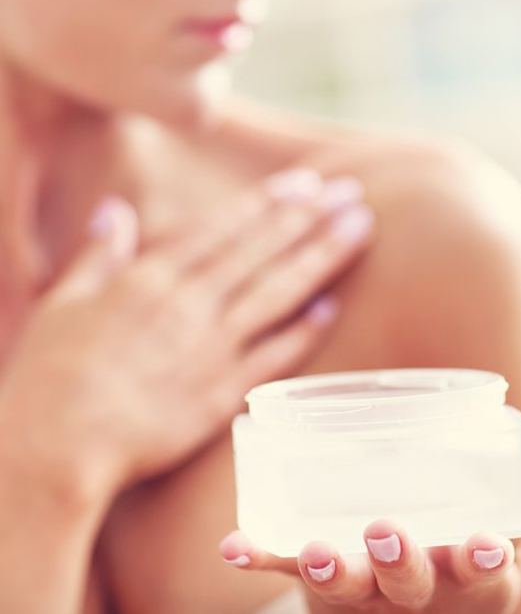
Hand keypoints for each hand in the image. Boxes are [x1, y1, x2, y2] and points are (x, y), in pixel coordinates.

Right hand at [0, 168, 373, 495]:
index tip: (305, 181)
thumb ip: (97, 256)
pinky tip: (333, 307)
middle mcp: (188, 306)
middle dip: (310, 217)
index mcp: (150, 280)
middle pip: (261, 251)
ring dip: (322, 257)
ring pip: (277, 292)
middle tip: (352, 191)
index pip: (222, 229)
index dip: (268, 202)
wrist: (56, 451)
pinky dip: (303, 332)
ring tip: (360, 229)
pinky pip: (272, 356)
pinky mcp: (222, 394)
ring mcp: (210, 349)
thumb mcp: (62, 304)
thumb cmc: (48, 380)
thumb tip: (116, 211)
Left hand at [219, 445, 520, 613]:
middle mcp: (416, 592)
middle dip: (403, 565)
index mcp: (468, 575)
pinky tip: (234, 544)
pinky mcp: (321, 584)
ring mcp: (364, 593)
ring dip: (333, 569)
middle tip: (391, 533)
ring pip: (348, 589)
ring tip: (319, 550)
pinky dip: (262, 556)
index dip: (486, 561)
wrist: (401, 598)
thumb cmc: (459, 550)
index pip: (485, 576)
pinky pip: (287, 572)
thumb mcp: (502, 523)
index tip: (486, 543)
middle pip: (412, 586)